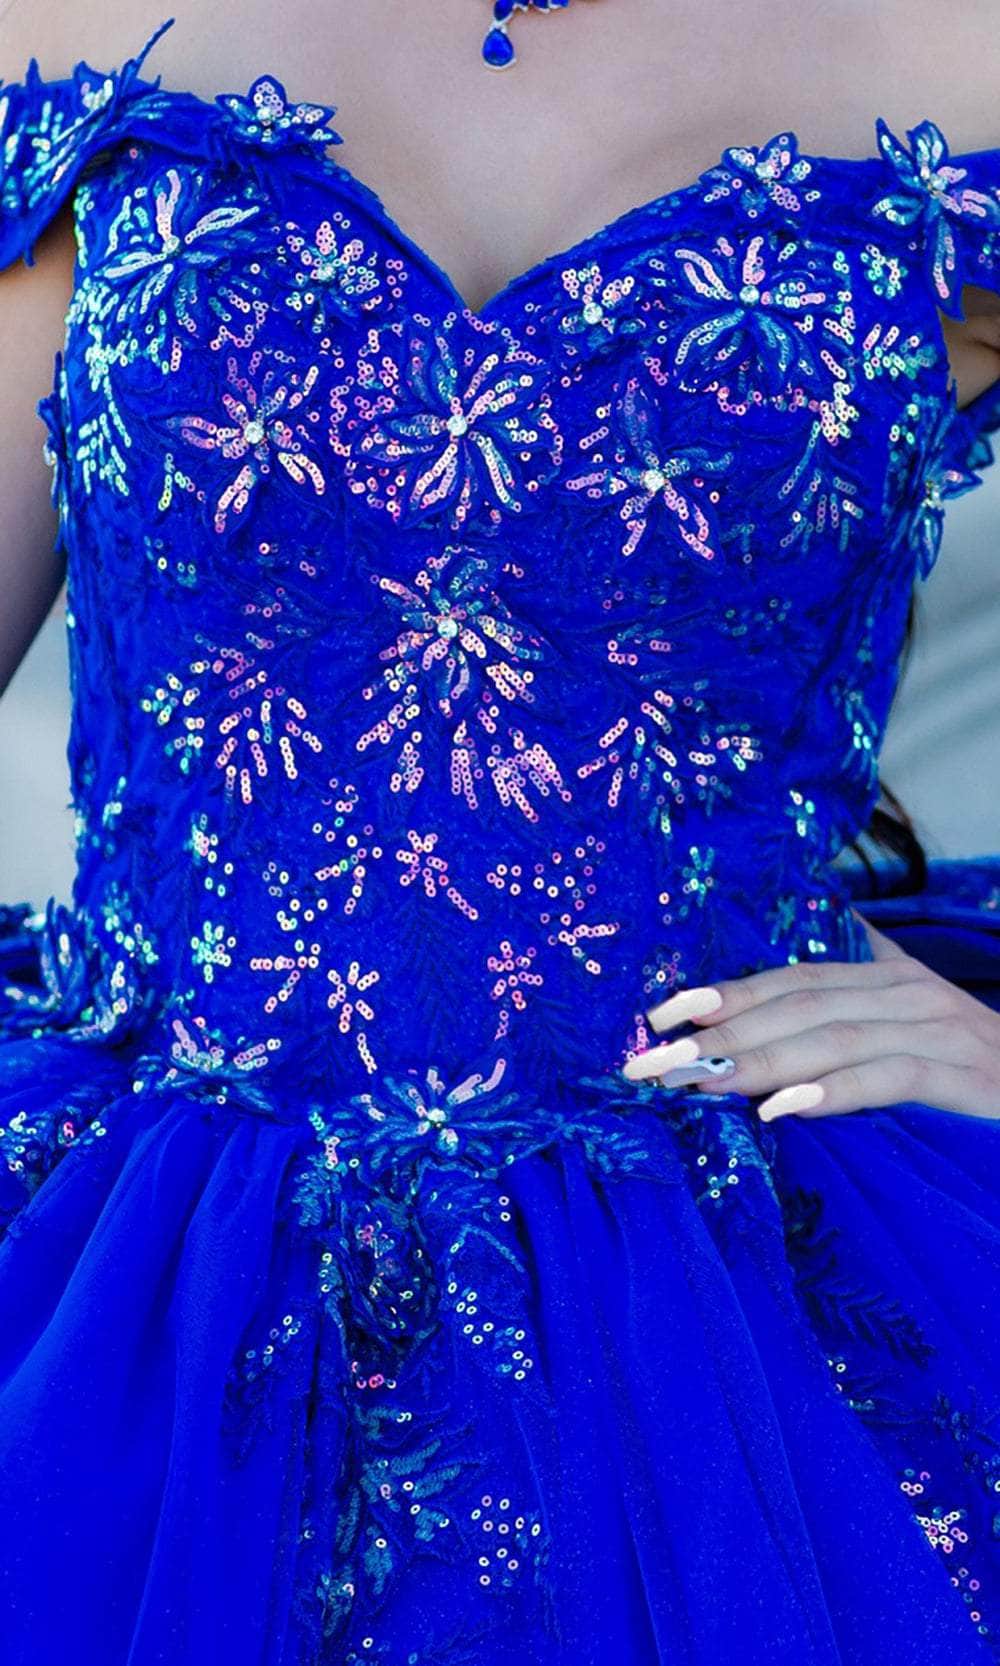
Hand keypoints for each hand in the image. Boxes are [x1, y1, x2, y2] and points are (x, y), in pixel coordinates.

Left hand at [622, 918, 999, 1120]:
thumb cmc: (975, 1077)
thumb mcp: (909, 1040)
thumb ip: (848, 1022)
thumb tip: (770, 1041)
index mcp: (886, 979)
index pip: (790, 979)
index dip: (724, 995)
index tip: (659, 1017)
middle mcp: (909, 994)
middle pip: (798, 1004)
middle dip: (720, 1033)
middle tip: (654, 1062)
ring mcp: (941, 1032)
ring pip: (833, 1035)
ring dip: (757, 1061)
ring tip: (698, 1085)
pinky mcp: (969, 1078)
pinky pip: (892, 1077)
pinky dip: (834, 1090)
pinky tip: (784, 1108)